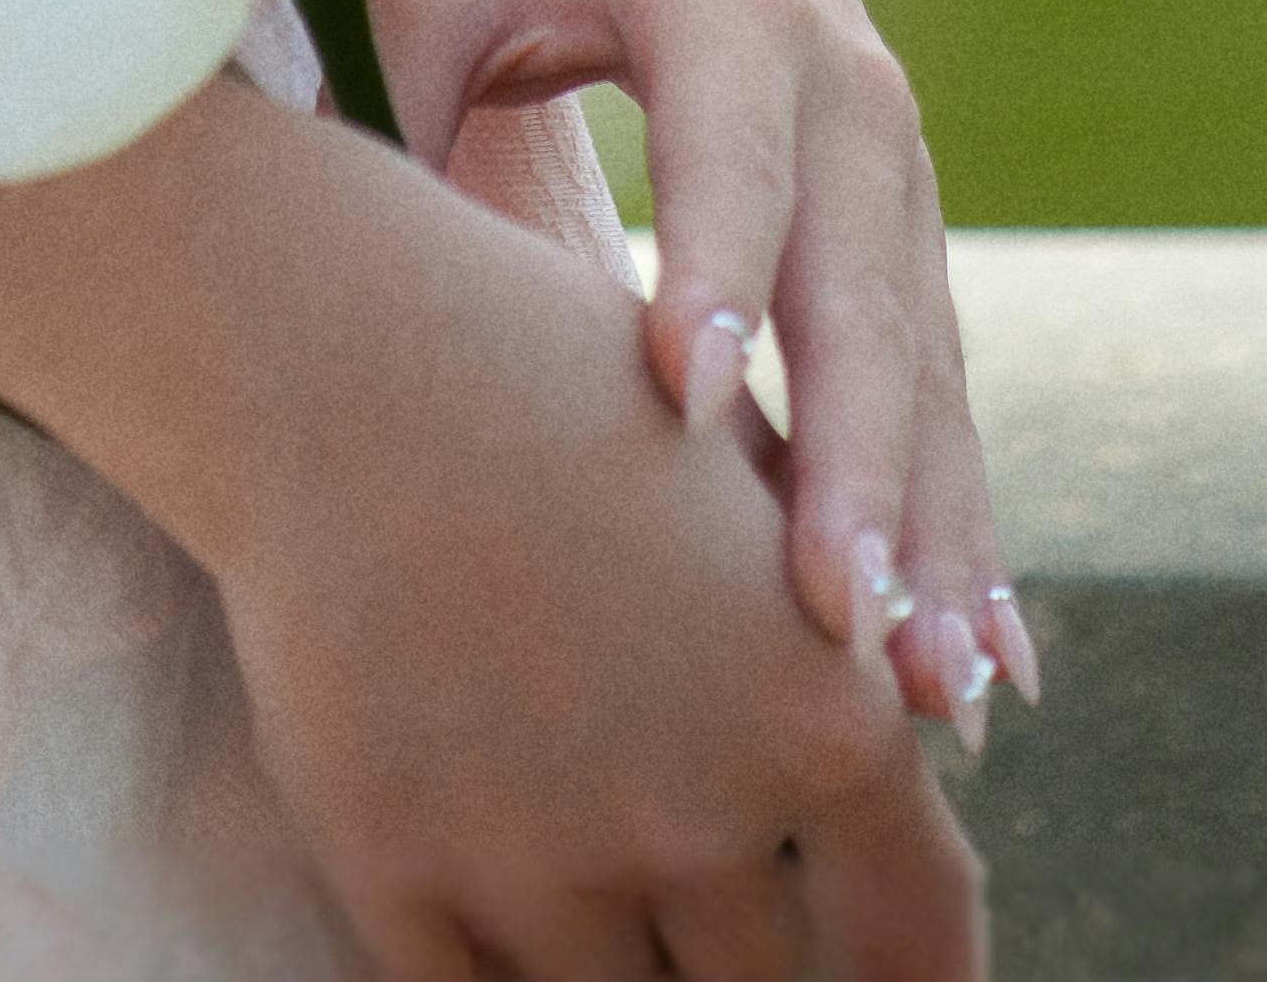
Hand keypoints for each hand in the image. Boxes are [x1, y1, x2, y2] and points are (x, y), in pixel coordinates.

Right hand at [168, 110, 984, 981]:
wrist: (332, 348)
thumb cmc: (560, 386)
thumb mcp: (748, 488)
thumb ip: (847, 644)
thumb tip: (934, 753)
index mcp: (822, 717)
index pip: (919, 939)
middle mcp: (701, 813)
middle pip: (755, 981)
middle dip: (735, 935)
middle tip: (679, 855)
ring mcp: (543, 859)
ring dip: (611, 946)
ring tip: (567, 833)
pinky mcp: (400, 873)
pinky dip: (491, 960)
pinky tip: (482, 875)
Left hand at [371, 0, 1023, 761]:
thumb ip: (447, 143)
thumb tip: (403, 354)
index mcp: (726, 5)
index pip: (726, 149)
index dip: (707, 266)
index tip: (681, 399)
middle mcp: (845, 86)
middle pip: (859, 291)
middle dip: (855, 467)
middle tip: (839, 628)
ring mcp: (896, 161)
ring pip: (928, 370)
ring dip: (939, 535)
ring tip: (940, 702)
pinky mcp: (905, 229)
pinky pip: (945, 394)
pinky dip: (965, 529)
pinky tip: (987, 671)